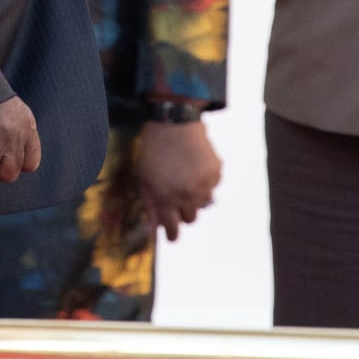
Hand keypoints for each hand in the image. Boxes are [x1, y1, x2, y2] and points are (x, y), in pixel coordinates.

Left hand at [134, 119, 221, 241]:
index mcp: (166, 198)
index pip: (173, 229)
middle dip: (182, 212)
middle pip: (190, 219)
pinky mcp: (216, 173)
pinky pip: (212, 187)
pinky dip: (205, 181)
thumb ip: (149, 205)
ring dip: (195, 197)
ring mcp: (204, 184)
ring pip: (203, 204)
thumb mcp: (143, 178)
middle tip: (176, 197)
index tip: (172, 235)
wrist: (174, 123)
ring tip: (185, 177)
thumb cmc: (153, 150)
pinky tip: (194, 166)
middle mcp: (187, 195)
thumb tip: (152, 230)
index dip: (172, 235)